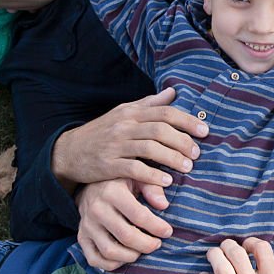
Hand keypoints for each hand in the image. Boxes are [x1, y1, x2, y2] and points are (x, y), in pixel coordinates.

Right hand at [51, 87, 206, 192]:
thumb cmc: (102, 131)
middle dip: (183, 141)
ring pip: (149, 148)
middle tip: (197, 153)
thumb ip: (149, 104)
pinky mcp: (108, 165)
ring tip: (188, 167)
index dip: (187, 120)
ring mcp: (116, 145)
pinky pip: (134, 168)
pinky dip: (152, 175)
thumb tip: (173, 92)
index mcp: (131, 112)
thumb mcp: (123, 113)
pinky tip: (166, 181)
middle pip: (160, 129)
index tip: (205, 131)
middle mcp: (124, 126)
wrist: (69, 151)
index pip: (164, 112)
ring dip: (172, 158)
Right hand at [76, 177, 172, 269]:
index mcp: (112, 192)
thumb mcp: (137, 177)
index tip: (167, 232)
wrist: (90, 187)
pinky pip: (95, 260)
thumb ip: (153, 188)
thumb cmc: (120, 183)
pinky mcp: (82, 238)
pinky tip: (125, 257)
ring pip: (110, 251)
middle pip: (126, 236)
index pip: (138, 215)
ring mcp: (87, 226)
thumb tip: (163, 205)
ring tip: (142, 251)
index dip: (156, 227)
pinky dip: (112, 265)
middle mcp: (96, 210)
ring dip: (131, 256)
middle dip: (147, 245)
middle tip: (157, 244)